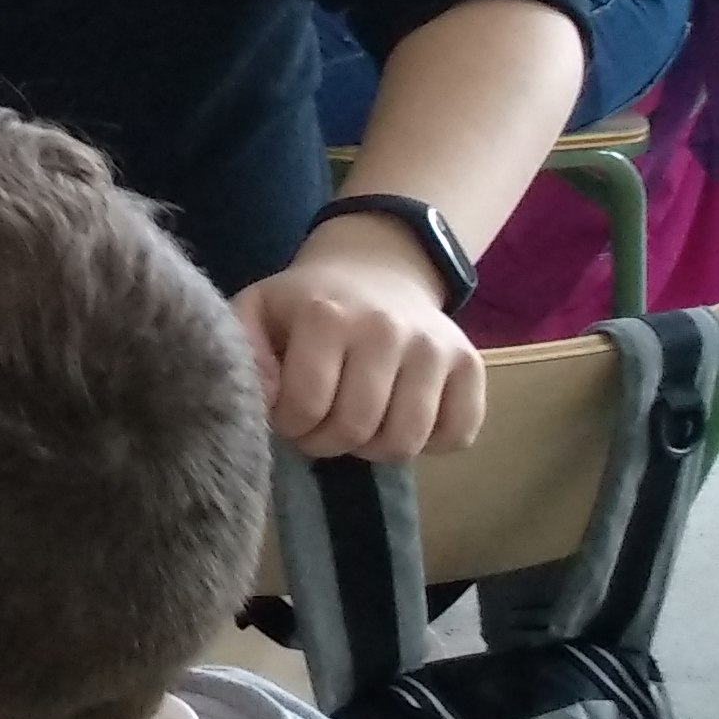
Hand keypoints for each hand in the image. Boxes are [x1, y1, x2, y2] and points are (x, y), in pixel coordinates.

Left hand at [237, 226, 486, 459]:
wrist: (376, 269)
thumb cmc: (307, 303)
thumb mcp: (257, 311)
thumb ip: (247, 354)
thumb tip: (264, 401)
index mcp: (327, 316)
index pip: (306, 405)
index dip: (290, 425)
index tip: (287, 415)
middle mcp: (387, 330)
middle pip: (357, 428)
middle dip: (328, 442)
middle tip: (319, 427)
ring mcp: (435, 347)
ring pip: (406, 441)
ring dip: (374, 449)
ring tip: (356, 424)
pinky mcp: (471, 365)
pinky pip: (457, 436)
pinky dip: (429, 444)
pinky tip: (400, 418)